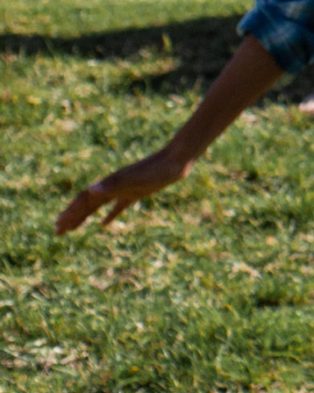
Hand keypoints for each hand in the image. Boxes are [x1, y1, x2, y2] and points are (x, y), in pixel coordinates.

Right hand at [55, 144, 190, 234]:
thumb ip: (113, 185)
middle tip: (57, 232)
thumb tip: (89, 191)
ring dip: (84, 217)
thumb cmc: (159, 170)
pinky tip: (103, 225)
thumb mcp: (136, 179)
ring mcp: (124, 189)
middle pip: (87, 203)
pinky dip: (108, 216)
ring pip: (98, 206)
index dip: (70, 213)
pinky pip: (117, 207)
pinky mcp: (136, 193)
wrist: (178, 160)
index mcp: (110, 184)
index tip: (58, 226)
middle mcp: (113, 186)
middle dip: (71, 217)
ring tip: (71, 229)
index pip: (84, 200)